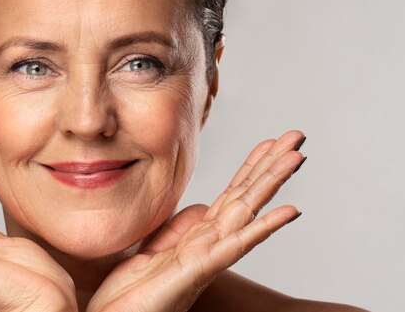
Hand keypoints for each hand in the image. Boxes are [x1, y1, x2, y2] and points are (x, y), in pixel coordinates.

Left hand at [87, 130, 305, 311]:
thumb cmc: (132, 293)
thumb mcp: (154, 249)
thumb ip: (177, 227)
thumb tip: (202, 206)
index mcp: (197, 236)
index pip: (230, 195)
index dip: (249, 167)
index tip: (268, 142)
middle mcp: (209, 243)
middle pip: (245, 196)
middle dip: (270, 165)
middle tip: (296, 135)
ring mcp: (208, 255)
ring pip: (247, 211)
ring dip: (272, 182)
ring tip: (297, 156)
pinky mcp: (200, 269)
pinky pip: (236, 244)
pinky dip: (265, 226)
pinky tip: (289, 210)